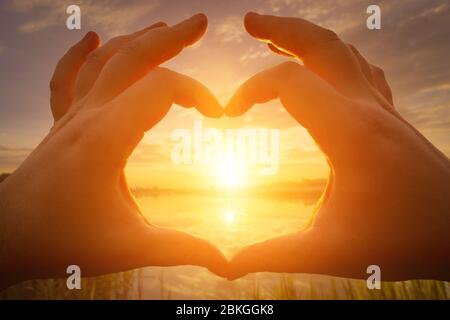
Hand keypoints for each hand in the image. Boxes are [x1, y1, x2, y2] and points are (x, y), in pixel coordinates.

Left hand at [0, 14, 225, 289]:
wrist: (7, 237)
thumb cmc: (63, 242)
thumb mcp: (128, 248)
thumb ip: (179, 249)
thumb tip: (223, 261)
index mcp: (107, 138)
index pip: (161, 89)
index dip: (197, 93)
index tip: (219, 116)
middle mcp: (88, 117)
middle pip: (132, 57)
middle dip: (170, 37)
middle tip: (199, 22)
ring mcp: (71, 117)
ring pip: (103, 61)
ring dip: (135, 40)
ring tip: (162, 27)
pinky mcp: (62, 125)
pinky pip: (67, 78)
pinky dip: (79, 54)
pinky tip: (90, 37)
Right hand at [226, 13, 449, 280]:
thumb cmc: (401, 243)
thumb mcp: (330, 253)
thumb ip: (273, 256)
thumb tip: (226, 267)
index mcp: (348, 133)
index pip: (287, 83)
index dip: (249, 90)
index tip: (228, 116)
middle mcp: (367, 109)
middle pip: (321, 45)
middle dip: (281, 28)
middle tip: (250, 20)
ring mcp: (382, 109)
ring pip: (344, 52)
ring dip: (307, 38)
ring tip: (277, 36)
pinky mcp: (390, 117)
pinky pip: (362, 70)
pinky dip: (335, 58)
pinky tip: (324, 69)